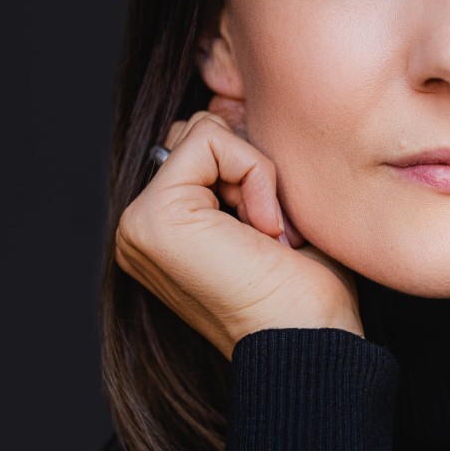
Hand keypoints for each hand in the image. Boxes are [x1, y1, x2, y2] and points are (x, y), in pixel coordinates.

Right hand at [115, 104, 364, 358]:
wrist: (310, 342)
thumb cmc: (306, 294)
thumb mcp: (271, 213)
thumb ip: (239, 167)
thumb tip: (228, 108)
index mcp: (165, 231)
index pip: (204, 147)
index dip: (254, 171)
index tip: (275, 233)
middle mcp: (141, 229)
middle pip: (199, 132)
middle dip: (251, 168)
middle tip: (272, 233)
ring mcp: (139, 224)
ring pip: (205, 132)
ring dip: (256, 175)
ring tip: (268, 236)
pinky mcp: (152, 217)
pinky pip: (211, 141)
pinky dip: (256, 174)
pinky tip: (264, 232)